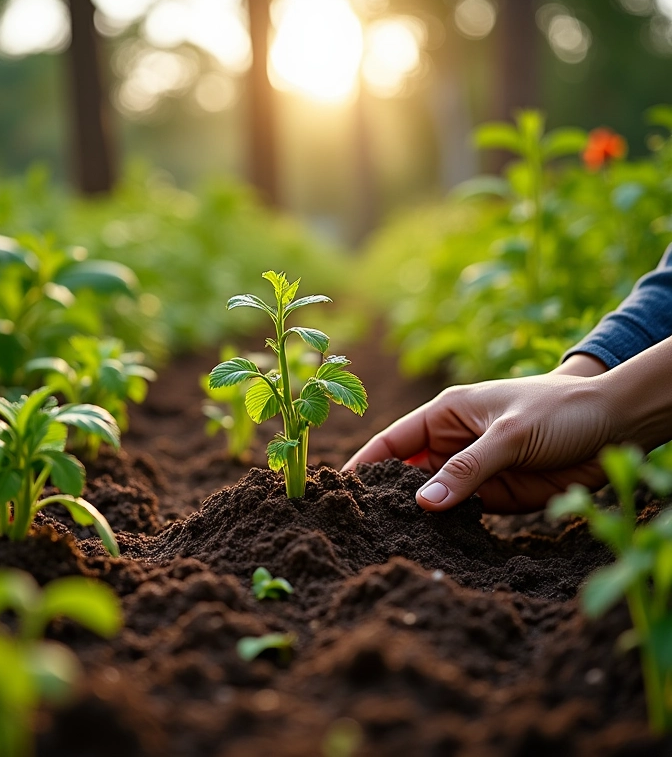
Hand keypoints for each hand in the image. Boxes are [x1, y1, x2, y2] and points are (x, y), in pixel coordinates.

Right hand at [343, 374, 613, 513]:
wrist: (613, 424)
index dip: (366, 462)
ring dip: (416, 514)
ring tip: (389, 539)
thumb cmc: (557, 410)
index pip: (394, 440)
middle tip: (359, 524)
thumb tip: (423, 504)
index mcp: (446, 414)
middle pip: (407, 472)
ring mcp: (472, 470)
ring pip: (432, 496)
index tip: (341, 489)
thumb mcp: (508, 435)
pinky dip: (447, 527)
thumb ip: (466, 470)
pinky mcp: (494, 495)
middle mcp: (452, 442)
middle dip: (385, 494)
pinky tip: (432, 543)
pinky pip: (461, 513)